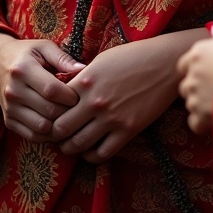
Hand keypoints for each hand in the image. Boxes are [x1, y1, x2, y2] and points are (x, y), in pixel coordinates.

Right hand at [0, 33, 84, 143]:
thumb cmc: (26, 54)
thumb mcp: (43, 47)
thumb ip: (62, 58)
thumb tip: (82, 69)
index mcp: (23, 69)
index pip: (51, 90)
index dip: (70, 96)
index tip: (79, 94)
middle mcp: (13, 91)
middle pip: (49, 111)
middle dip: (68, 111)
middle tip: (77, 107)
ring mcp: (9, 108)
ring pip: (42, 127)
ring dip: (59, 126)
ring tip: (67, 116)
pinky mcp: (8, 121)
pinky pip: (32, 136)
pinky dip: (47, 135)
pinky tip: (55, 125)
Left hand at [52, 34, 194, 163]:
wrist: (163, 64)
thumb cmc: (132, 57)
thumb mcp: (101, 60)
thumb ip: (82, 77)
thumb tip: (65, 90)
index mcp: (85, 80)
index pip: (54, 104)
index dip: (49, 112)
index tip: (49, 116)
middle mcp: (94, 101)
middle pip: (61, 128)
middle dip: (55, 134)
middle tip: (55, 136)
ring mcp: (111, 118)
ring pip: (78, 145)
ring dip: (70, 148)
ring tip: (69, 146)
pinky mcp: (127, 130)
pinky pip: (102, 153)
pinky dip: (91, 156)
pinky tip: (90, 151)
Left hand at [177, 26, 212, 134]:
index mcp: (199, 53)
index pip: (184, 64)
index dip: (196, 70)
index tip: (209, 74)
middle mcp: (192, 73)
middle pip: (187, 85)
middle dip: (198, 90)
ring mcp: (194, 95)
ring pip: (191, 103)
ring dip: (203, 106)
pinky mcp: (200, 115)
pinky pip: (195, 123)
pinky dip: (204, 124)